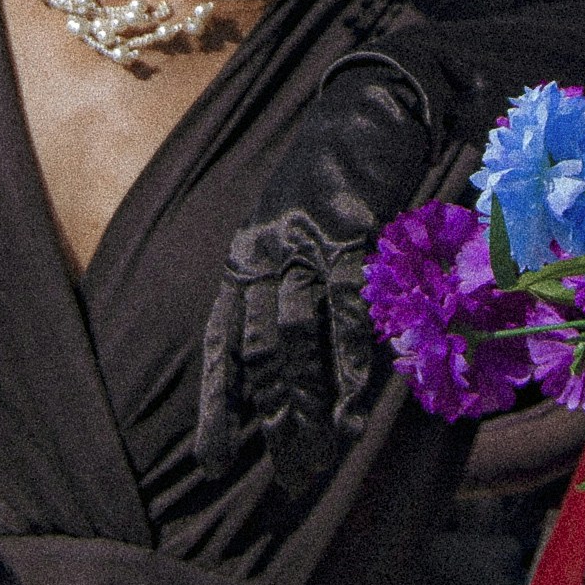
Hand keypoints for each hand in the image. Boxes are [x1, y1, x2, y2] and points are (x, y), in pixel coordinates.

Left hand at [195, 53, 444, 495]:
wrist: (371, 108)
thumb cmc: (335, 179)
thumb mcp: (290, 230)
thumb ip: (284, 288)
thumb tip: (294, 362)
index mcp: (243, 259)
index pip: (220, 344)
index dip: (216, 407)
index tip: (212, 465)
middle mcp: (263, 255)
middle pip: (257, 351)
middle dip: (271, 419)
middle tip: (291, 476)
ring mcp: (304, 244)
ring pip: (294, 337)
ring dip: (309, 400)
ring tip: (324, 454)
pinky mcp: (350, 233)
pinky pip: (345, 309)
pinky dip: (351, 361)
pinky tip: (358, 404)